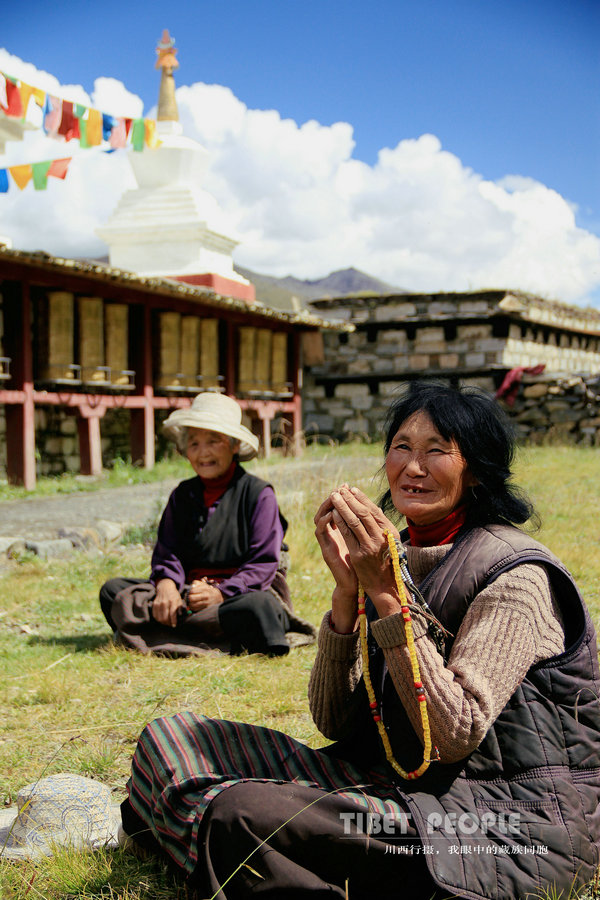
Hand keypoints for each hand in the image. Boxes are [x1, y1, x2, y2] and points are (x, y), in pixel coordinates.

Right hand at [153, 579, 184, 626]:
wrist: (165, 587)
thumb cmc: (174, 594)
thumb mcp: (179, 599)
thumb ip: (180, 608)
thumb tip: (180, 615)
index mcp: (172, 601)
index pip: (172, 614)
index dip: (173, 621)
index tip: (174, 625)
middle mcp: (165, 603)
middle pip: (165, 617)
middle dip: (168, 623)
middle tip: (170, 624)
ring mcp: (159, 603)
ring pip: (159, 618)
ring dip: (163, 622)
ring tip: (166, 623)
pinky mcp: (154, 604)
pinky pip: (155, 615)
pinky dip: (158, 619)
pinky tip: (161, 619)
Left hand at [187, 578, 223, 611]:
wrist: (217, 597)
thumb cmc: (208, 590)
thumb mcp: (203, 584)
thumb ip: (196, 583)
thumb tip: (191, 586)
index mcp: (204, 589)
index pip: (192, 591)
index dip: (189, 591)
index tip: (190, 592)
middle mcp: (205, 596)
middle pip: (191, 598)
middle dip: (188, 598)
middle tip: (189, 597)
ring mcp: (205, 603)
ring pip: (192, 605)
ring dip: (190, 603)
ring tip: (191, 601)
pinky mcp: (205, 608)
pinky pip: (195, 609)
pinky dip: (193, 607)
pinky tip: (194, 605)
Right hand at [314, 485, 359, 632]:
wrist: (356, 585)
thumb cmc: (364, 564)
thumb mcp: (367, 543)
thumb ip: (367, 529)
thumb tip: (377, 512)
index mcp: (342, 531)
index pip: (339, 509)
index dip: (344, 498)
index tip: (350, 486)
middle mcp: (333, 534)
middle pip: (328, 509)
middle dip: (336, 497)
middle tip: (341, 487)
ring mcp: (328, 541)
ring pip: (321, 517)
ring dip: (327, 505)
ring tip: (335, 496)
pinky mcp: (325, 549)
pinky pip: (320, 531)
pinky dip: (325, 521)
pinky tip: (331, 513)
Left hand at [328, 486, 401, 619]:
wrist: (384, 585)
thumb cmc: (386, 561)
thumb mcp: (388, 541)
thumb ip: (381, 526)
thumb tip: (372, 507)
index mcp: (390, 532)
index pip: (374, 510)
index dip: (362, 498)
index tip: (352, 489)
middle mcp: (381, 538)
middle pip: (364, 513)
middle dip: (351, 499)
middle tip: (341, 490)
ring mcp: (370, 546)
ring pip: (354, 521)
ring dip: (343, 507)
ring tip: (335, 497)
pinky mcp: (358, 555)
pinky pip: (347, 534)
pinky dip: (340, 522)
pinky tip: (334, 513)